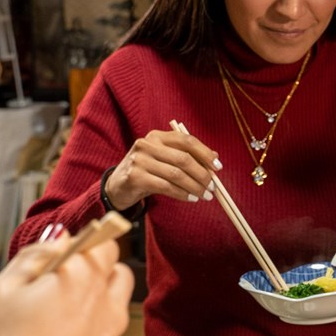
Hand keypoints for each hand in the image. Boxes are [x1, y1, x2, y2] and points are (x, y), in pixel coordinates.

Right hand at [0, 239, 134, 335]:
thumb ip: (34, 257)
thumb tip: (58, 240)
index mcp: (84, 279)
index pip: (103, 242)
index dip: (80, 245)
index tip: (56, 257)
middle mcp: (107, 307)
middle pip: (115, 272)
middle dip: (92, 271)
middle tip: (52, 287)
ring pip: (113, 306)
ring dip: (93, 302)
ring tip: (51, 320)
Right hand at [105, 127, 221, 210]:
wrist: (117, 186)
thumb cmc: (147, 172)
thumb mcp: (165, 159)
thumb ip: (186, 156)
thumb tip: (215, 158)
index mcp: (156, 136)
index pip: (186, 140)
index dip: (204, 153)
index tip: (218, 167)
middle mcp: (146, 145)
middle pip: (183, 158)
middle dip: (202, 174)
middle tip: (213, 187)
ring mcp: (139, 160)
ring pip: (176, 174)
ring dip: (195, 186)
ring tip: (205, 195)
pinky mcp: (135, 177)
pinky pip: (166, 186)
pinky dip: (182, 194)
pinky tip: (191, 198)